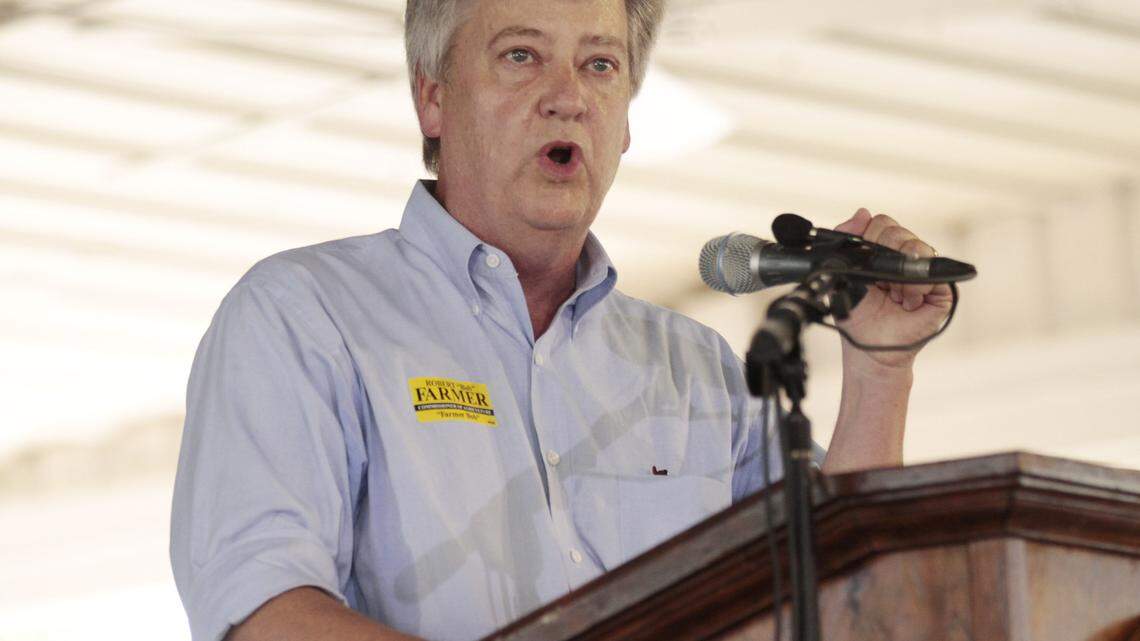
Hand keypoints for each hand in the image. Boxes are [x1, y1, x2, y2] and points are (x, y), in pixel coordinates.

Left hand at [834, 208, 951, 370]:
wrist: (869, 350)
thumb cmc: (858, 316)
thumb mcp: (843, 275)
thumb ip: (847, 242)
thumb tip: (862, 212)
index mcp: (883, 252)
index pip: (882, 224)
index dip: (870, 237)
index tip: (863, 260)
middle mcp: (906, 258)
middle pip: (899, 232)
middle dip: (883, 255)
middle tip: (877, 282)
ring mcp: (924, 272)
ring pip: (917, 248)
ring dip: (898, 274)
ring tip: (892, 295)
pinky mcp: (941, 291)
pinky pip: (932, 275)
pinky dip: (915, 288)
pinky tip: (905, 301)